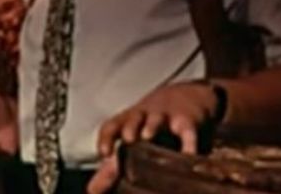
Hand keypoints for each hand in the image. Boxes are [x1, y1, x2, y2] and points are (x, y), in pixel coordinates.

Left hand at [88, 82, 218, 192]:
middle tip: (127, 139)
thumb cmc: (148, 125)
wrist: (183, 96)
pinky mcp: (186, 121)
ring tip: (148, 136)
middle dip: (129, 127)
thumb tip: (92, 191)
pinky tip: (188, 155)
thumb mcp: (128, 142)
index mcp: (126, 122)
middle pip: (133, 118)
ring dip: (151, 126)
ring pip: (156, 118)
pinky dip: (188, 142)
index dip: (106, 137)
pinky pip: (187, 130)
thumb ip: (110, 168)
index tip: (104, 153)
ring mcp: (165, 117)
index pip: (111, 126)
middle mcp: (143, 117)